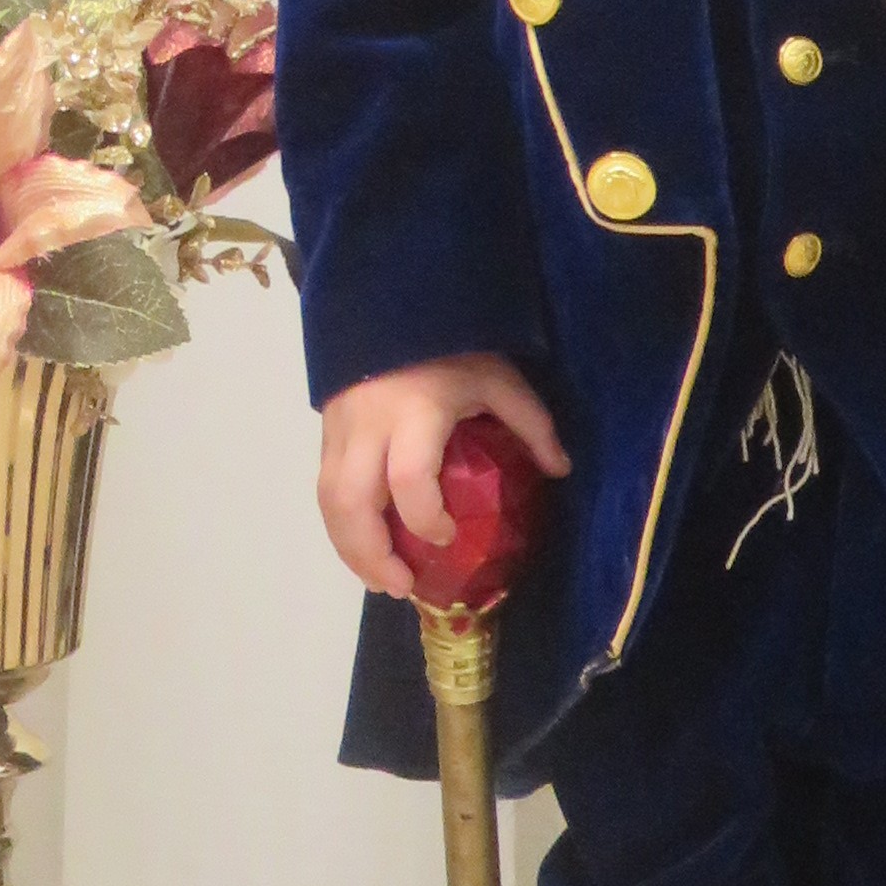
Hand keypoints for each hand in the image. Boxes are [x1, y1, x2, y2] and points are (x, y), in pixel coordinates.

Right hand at [317, 359, 569, 597]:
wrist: (391, 300)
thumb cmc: (451, 345)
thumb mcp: (498, 377)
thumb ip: (530, 423)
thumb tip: (561, 470)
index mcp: (413, 412)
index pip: (408, 478)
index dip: (424, 519)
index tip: (447, 539)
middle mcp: (368, 426)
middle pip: (352, 501)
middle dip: (371, 553)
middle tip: (402, 585)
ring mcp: (339, 429)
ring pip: (329, 500)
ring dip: (350, 548)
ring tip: (382, 580)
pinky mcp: (326, 432)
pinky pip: (325, 489)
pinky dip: (342, 527)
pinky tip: (365, 550)